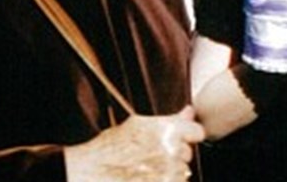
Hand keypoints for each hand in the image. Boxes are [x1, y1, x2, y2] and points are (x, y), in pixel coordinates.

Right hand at [65, 106, 204, 181]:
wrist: (90, 173)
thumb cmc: (107, 150)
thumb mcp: (136, 126)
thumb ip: (168, 120)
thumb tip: (189, 111)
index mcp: (165, 129)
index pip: (196, 131)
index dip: (187, 136)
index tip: (179, 139)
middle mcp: (171, 149)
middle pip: (187, 154)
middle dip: (174, 156)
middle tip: (150, 157)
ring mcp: (169, 172)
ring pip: (182, 173)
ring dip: (169, 173)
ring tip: (145, 171)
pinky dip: (163, 181)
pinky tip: (144, 179)